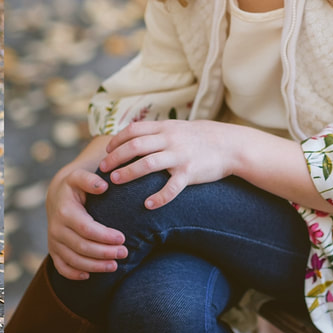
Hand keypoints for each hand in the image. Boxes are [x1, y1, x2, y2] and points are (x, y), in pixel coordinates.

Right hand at [46, 159, 127, 280]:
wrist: (56, 197)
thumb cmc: (73, 187)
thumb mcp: (78, 177)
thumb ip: (90, 180)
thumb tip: (103, 187)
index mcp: (65, 212)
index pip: (86, 229)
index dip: (105, 236)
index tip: (123, 238)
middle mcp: (56, 228)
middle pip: (82, 247)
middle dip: (105, 253)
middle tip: (124, 253)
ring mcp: (54, 241)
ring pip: (74, 260)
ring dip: (95, 266)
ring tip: (115, 265)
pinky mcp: (53, 250)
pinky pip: (62, 267)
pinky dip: (74, 274)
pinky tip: (89, 276)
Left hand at [100, 120, 232, 209]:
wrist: (229, 145)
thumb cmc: (198, 138)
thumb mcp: (176, 128)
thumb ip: (156, 132)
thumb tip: (132, 137)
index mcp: (164, 128)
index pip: (133, 131)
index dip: (116, 141)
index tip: (106, 152)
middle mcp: (169, 139)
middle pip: (135, 146)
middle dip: (115, 157)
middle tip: (103, 169)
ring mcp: (179, 156)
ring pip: (148, 164)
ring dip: (128, 173)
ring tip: (115, 181)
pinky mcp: (190, 172)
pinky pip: (172, 187)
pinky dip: (159, 197)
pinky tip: (148, 205)